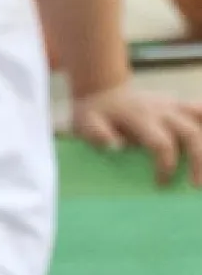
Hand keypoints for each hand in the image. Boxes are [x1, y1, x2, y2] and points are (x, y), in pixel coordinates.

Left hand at [72, 81, 201, 186]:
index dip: (166, 165)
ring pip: (199, 121)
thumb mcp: (84, 122)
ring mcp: (173, 106)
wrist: (101, 89)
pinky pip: (198, 110)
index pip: (162, 144)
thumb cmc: (94, 113)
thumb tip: (114, 146)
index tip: (160, 183)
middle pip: (191, 134)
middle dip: (198, 161)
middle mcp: (162, 110)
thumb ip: (96, 133)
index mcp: (140, 117)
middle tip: (196, 185)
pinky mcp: (179, 104)